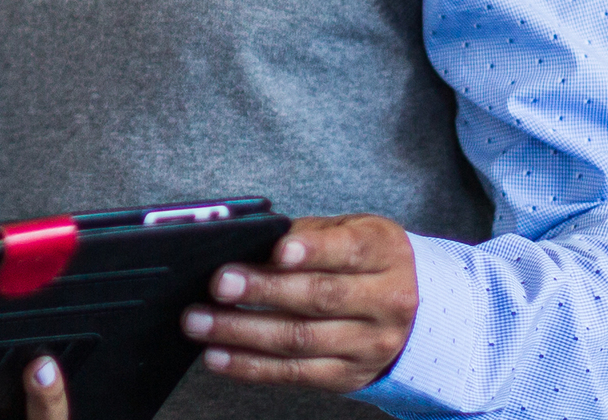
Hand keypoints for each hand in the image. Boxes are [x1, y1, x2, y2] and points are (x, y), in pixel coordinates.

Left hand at [180, 213, 416, 392]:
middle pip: (320, 297)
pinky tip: (218, 356)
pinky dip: (250, 366)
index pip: (350, 250)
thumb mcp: (346, 232)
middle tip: (220, 284)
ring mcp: (370, 344)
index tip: (277, 250)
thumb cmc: (361, 261)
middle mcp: (387, 300)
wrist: (407, 311)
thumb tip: (244, 244)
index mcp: (386, 253)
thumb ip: (303, 235)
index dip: (313, 250)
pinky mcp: (347, 376)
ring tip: (201, 322)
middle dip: (264, 291)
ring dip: (243, 332)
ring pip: (301, 339)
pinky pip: (294, 373)